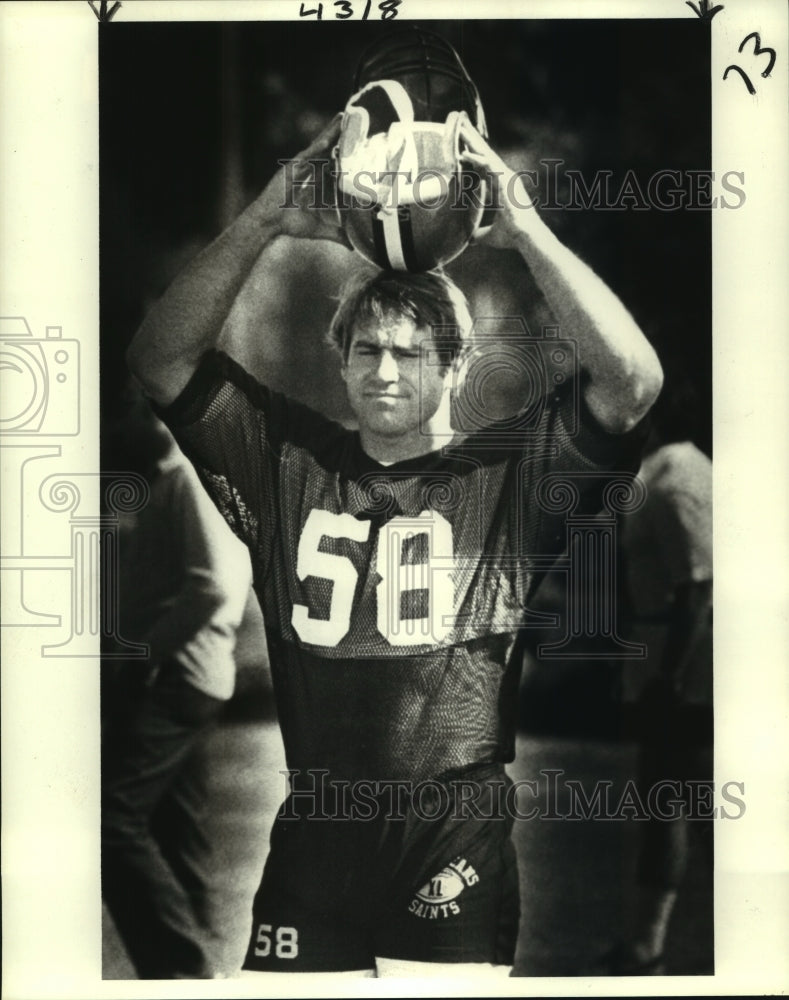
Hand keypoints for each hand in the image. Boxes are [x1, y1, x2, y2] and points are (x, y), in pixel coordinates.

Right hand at [261, 114, 350, 246]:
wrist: (270, 223)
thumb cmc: (290, 223)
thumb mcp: (320, 229)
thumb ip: (337, 234)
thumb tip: (352, 247)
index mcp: (316, 181)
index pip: (334, 163)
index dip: (345, 152)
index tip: (360, 142)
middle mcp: (308, 170)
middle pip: (327, 149)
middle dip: (339, 134)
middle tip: (353, 119)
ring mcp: (299, 167)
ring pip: (318, 146)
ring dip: (330, 132)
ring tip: (343, 118)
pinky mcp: (290, 168)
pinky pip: (306, 155)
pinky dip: (316, 147)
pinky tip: (328, 139)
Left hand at [458, 118, 539, 249]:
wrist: (525, 237)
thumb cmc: (512, 236)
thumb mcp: (489, 235)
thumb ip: (479, 234)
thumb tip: (469, 240)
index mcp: (500, 188)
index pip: (484, 167)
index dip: (473, 156)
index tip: (461, 146)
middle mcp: (503, 179)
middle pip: (484, 155)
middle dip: (472, 140)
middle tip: (460, 123)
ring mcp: (505, 178)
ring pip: (485, 155)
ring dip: (472, 141)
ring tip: (460, 127)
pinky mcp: (506, 181)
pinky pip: (488, 166)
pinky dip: (476, 159)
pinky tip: (463, 152)